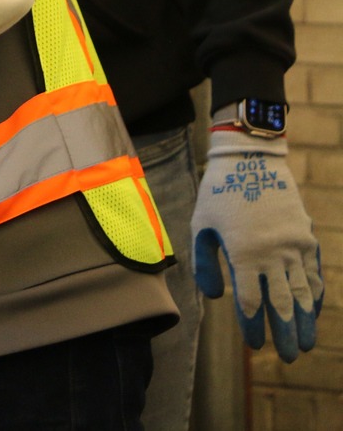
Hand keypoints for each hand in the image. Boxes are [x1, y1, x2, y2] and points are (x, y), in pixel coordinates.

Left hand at [191, 125, 323, 361]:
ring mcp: (294, 245)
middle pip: (283, 303)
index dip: (253, 325)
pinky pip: (314, 272)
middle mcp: (274, 253)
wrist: (251, 160)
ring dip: (306, 320)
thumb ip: (207, 265)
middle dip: (285, 333)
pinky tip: (316, 310)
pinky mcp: (306, 237)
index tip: (255, 345)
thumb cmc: (219, 194)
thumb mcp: (202, 227)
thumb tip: (216, 298)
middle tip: (288, 357)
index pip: (251, 301)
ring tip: (307, 344)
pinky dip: (316, 294)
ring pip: (304, 292)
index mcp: (245, 253)